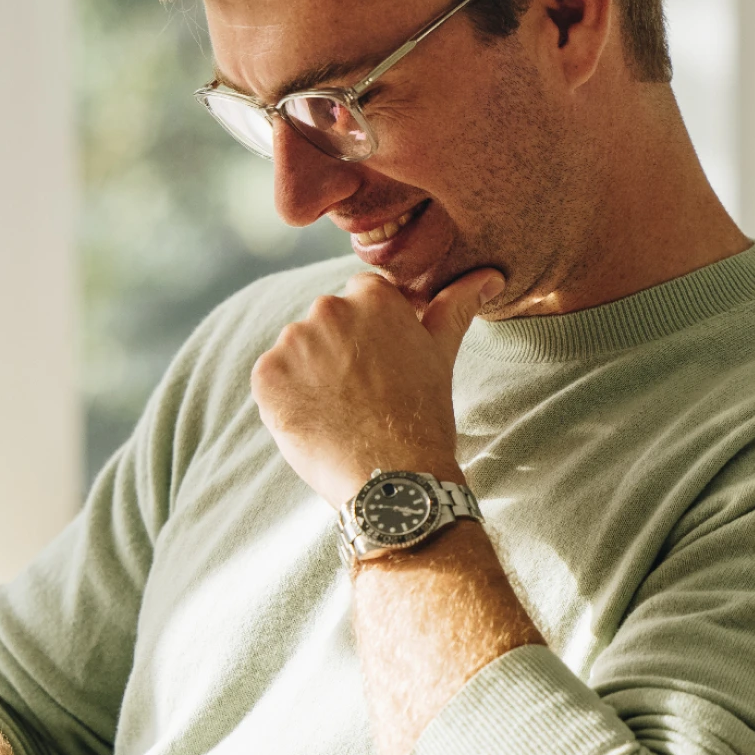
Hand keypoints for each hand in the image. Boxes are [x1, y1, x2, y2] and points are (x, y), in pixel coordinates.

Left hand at [251, 266, 502, 506]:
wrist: (392, 478)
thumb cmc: (422, 416)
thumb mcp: (440, 353)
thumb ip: (456, 306)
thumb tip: (489, 275)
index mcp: (372, 295)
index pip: (361, 299)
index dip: (370, 336)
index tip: (381, 366)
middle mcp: (328, 308)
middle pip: (326, 323)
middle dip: (338, 352)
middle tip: (363, 394)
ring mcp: (293, 341)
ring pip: (297, 352)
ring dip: (310, 375)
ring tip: (340, 411)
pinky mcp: (266, 375)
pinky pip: (272, 380)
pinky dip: (286, 399)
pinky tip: (315, 421)